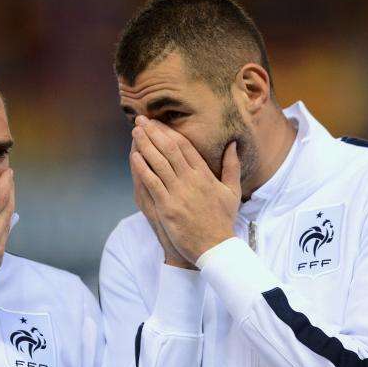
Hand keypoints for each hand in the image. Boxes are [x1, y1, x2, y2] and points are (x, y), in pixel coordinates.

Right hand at [0, 169, 14, 291]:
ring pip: (8, 222)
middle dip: (10, 192)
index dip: (6, 183)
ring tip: (6, 195)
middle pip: (8, 208)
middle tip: (9, 179)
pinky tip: (0, 219)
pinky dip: (5, 223)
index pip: (1, 197)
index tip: (8, 172)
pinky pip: (5, 236)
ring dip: (9, 207)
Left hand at [131, 116, 240, 262]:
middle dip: (154, 132)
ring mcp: (178, 193)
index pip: (185, 147)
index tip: (158, 122)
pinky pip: (152, 182)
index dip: (169, 132)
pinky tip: (134, 155)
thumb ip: (231, 166)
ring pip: (159, 162)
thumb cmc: (223, 220)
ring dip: (145, 145)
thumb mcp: (232, 191)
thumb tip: (233, 144)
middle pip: (170, 150)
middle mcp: (192, 181)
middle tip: (141, 119)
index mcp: (205, 175)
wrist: (215, 247)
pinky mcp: (167, 207)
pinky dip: (142, 167)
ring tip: (135, 131)